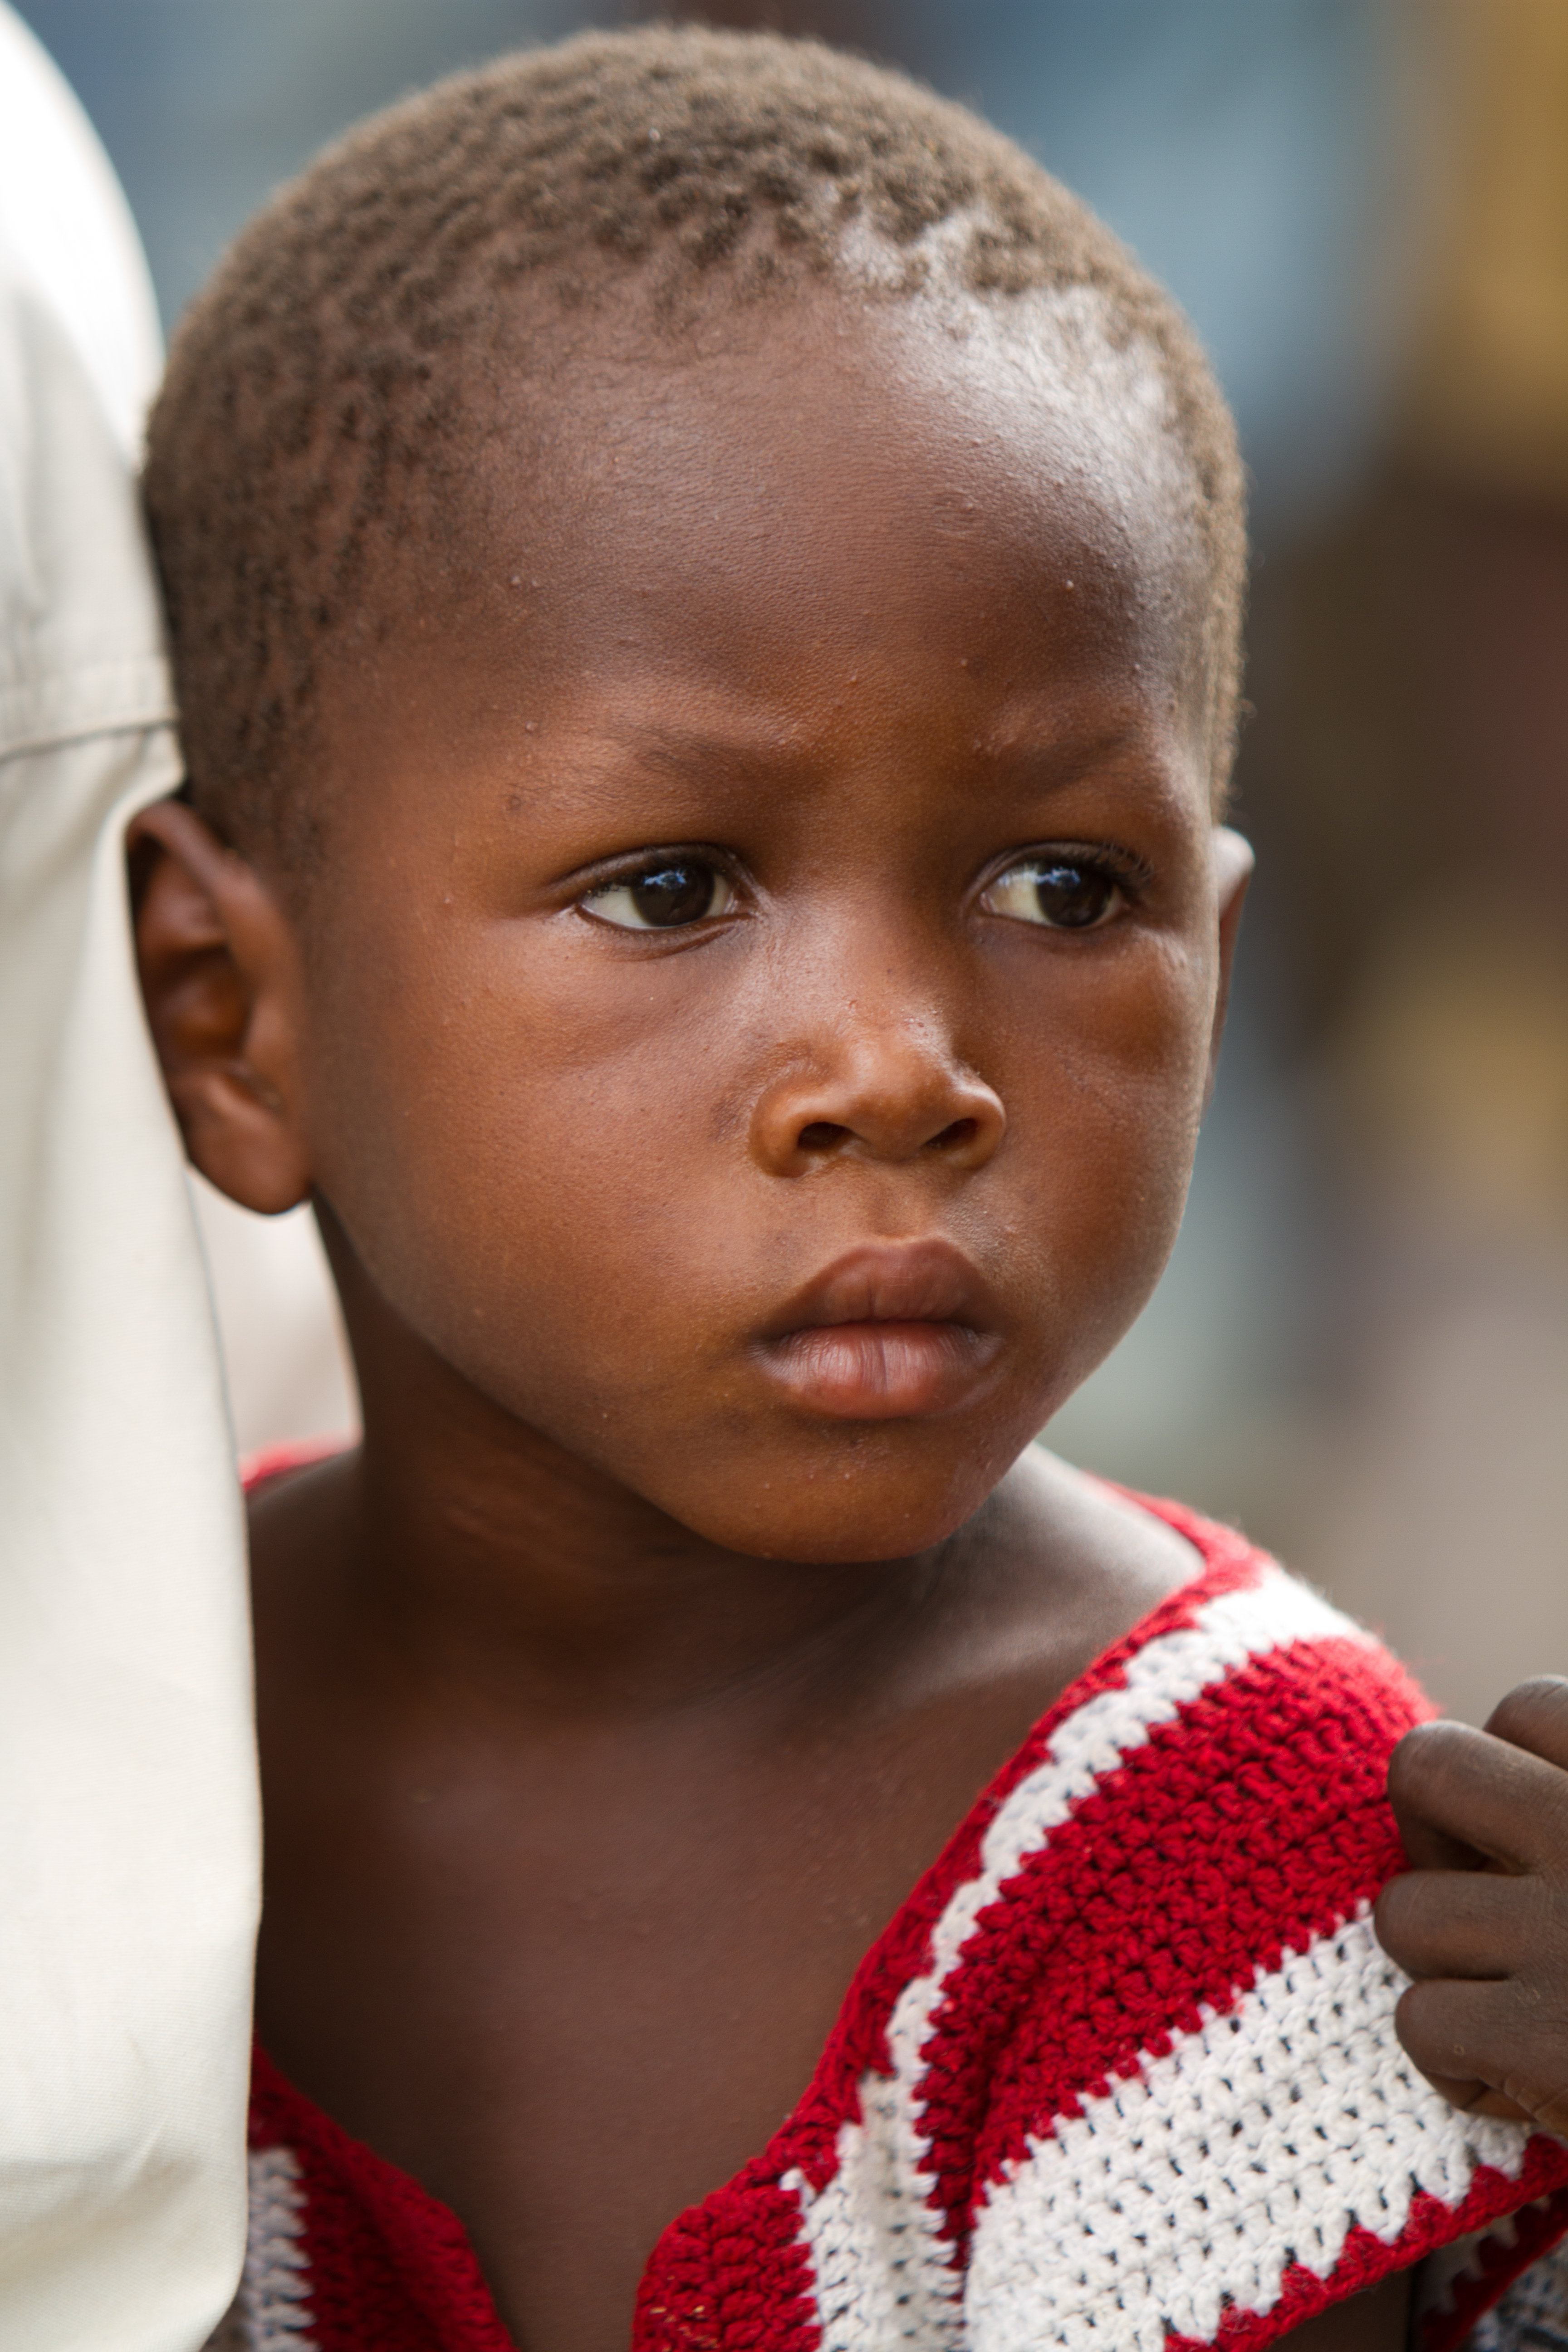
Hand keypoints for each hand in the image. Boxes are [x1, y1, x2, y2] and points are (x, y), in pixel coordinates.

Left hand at [1376, 1678, 1567, 2139]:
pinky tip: (1537, 2091)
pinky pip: (1421, 2024)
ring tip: (1528, 2012)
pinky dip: (1463, 2070)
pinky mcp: (1551, 2040)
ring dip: (1451, 1972)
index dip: (1514, 1779)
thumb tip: (1493, 1761)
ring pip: (1406, 1913)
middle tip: (1489, 1903)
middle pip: (1424, 1768)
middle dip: (1434, 1837)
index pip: (1525, 1711)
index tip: (1541, 1844)